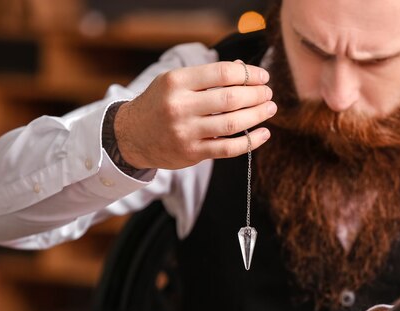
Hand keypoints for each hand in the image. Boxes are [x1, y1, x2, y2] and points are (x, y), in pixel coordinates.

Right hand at [114, 61, 275, 169]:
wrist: (130, 136)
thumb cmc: (159, 104)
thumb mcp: (173, 82)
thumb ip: (206, 76)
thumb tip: (243, 69)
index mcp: (176, 81)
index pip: (222, 73)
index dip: (249, 74)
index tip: (263, 76)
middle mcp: (180, 106)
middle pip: (231, 98)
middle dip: (256, 95)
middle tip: (268, 94)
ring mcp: (186, 132)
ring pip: (232, 123)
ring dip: (257, 115)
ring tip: (270, 109)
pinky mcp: (192, 153)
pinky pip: (228, 148)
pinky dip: (250, 141)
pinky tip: (263, 133)